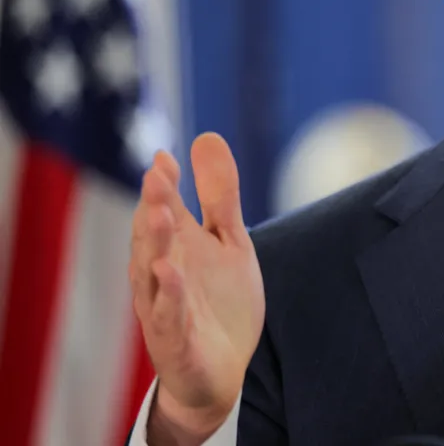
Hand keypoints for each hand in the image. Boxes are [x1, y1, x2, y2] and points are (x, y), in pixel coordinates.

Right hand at [129, 133, 264, 443]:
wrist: (221, 369)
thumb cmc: (219, 300)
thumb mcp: (229, 240)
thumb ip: (219, 194)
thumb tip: (206, 136)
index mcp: (176, 246)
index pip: (165, 209)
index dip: (164, 183)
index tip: (165, 156)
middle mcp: (162, 273)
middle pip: (154, 236)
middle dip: (154, 206)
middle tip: (158, 175)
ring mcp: (165, 307)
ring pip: (152, 274)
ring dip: (156, 244)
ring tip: (161, 214)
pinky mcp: (175, 340)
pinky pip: (167, 316)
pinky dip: (168, 295)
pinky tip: (170, 272)